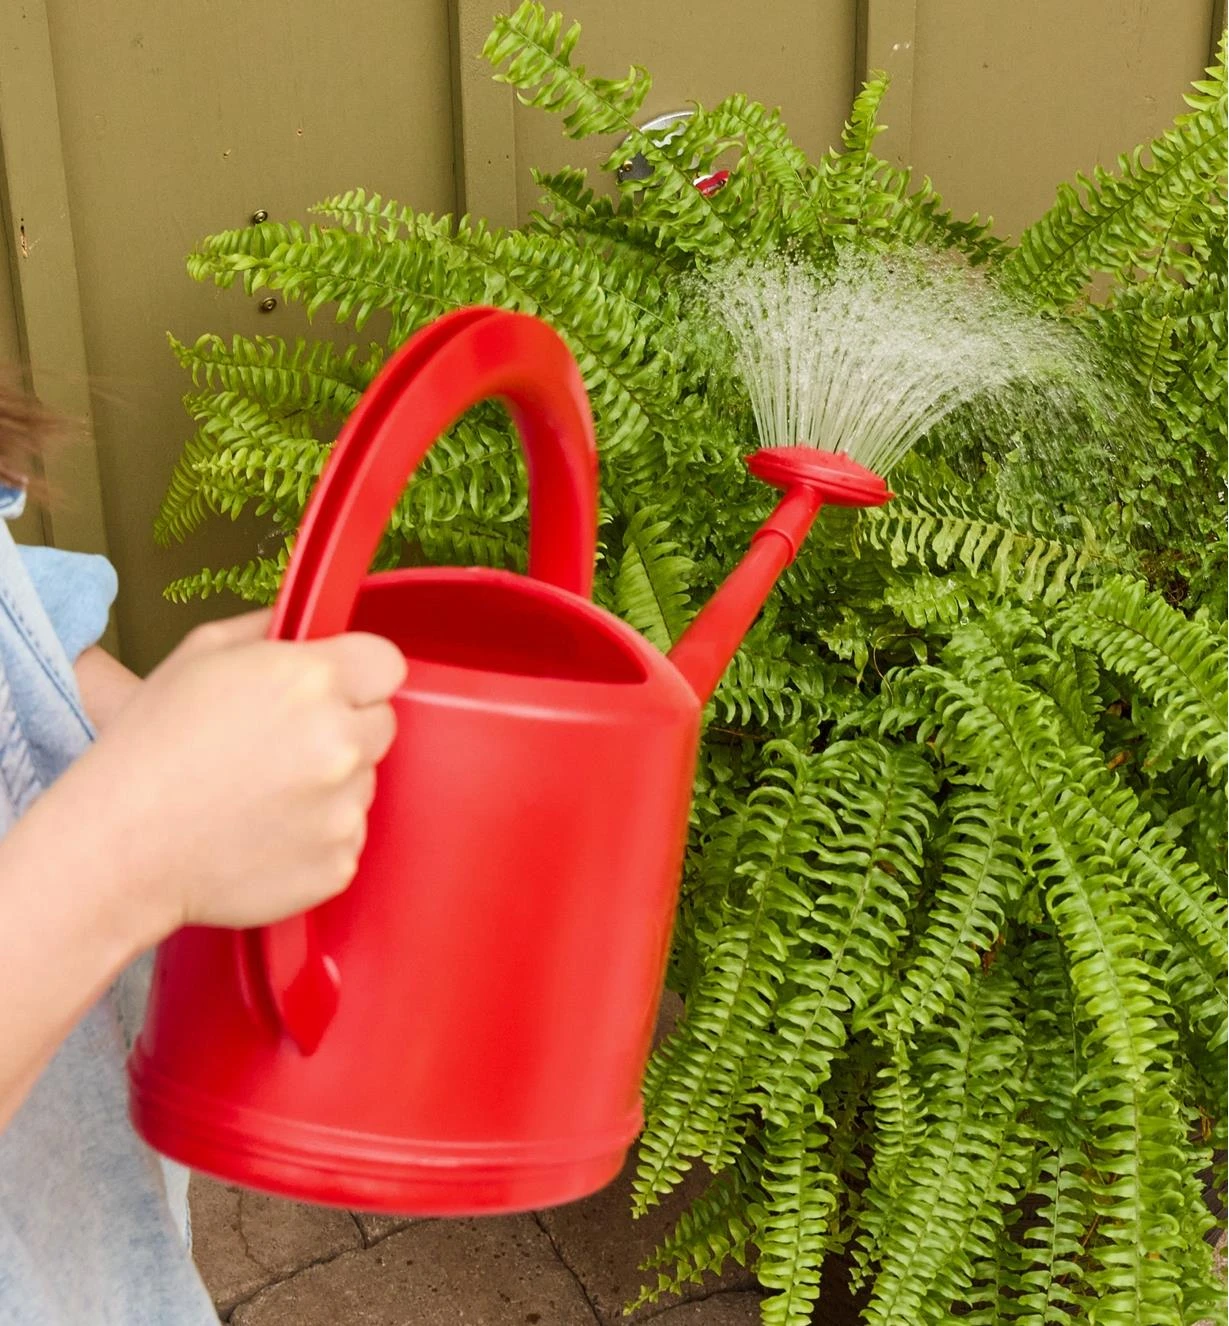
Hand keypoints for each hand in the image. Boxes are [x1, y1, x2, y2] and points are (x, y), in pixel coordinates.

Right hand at [56, 610, 406, 939]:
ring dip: (331, 784)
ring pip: (363, 782)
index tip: (336, 687)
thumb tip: (309, 626)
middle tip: (283, 745)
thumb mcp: (201, 654)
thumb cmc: (151, 746)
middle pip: (380, 724)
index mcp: (313, 682)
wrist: (121, 847)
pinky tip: (266, 833)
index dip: (360, 673)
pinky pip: (348, 838)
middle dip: (344, 727)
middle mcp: (340, 744)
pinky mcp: (339, 864)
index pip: (388, 663)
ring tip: (263, 794)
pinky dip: (318, 837)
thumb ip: (270, 628)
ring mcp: (343, 810)